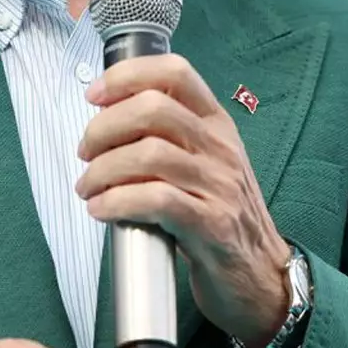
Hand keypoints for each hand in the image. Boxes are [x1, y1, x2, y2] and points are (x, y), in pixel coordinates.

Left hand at [76, 54, 292, 347]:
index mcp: (217, 124)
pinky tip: (101, 209)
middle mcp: (220, 147)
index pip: (175, 72)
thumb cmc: (220, 215)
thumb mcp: (204, 163)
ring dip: (103, 169)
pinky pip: (155, 199)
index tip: (94, 95)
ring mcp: (219, 185)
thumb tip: (106, 117)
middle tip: (86, 152)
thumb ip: (168, 136)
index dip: (127, 76)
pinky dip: (117, 201)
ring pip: (148, 154)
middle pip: (153, 109)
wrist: (261, 275)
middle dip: (104, 127)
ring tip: (87, 187)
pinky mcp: (211, 224)